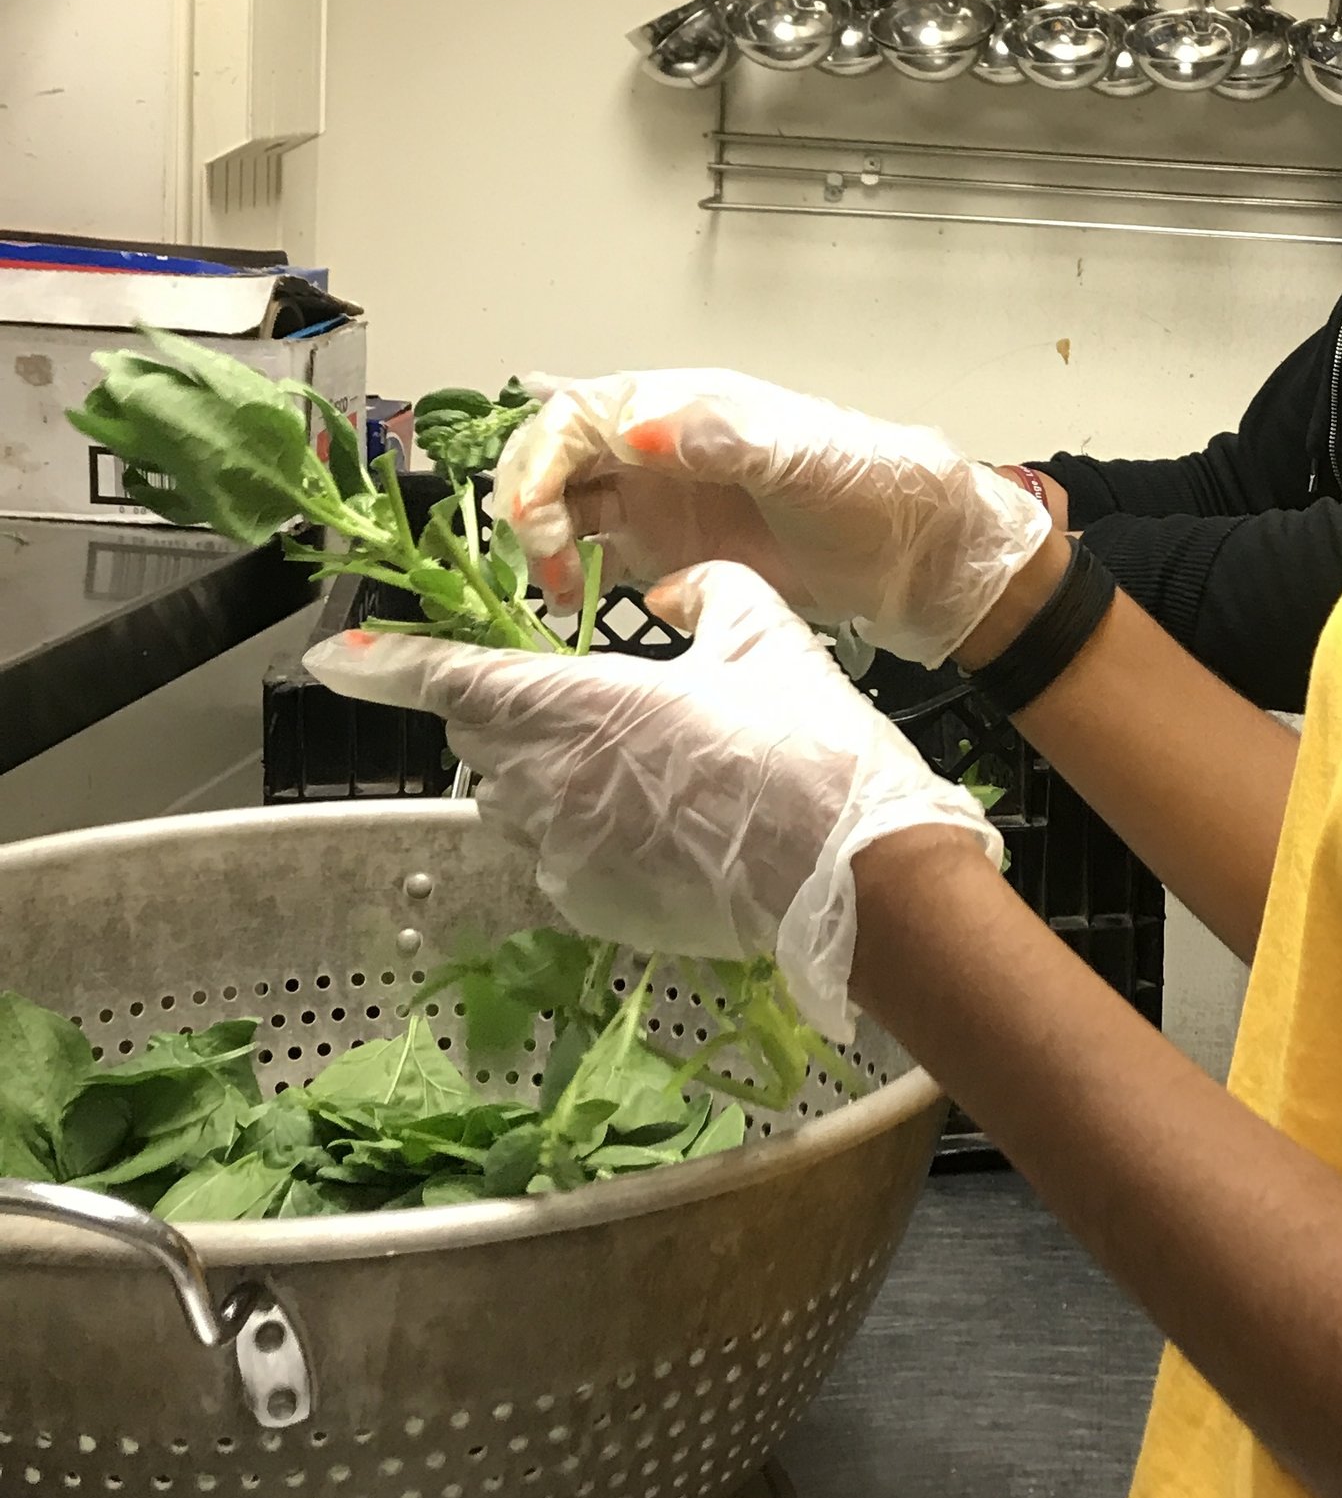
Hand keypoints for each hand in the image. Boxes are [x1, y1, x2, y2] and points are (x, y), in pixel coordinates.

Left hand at [304, 560, 1002, 1036]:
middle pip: (484, 737)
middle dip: (512, 710)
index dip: (381, 664)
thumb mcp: (764, 633)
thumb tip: (673, 592)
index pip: (448, 676)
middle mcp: (545, 784)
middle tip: (593, 699)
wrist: (854, 877)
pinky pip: (556, 854)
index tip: (330, 657)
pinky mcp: (589, 905)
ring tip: (642, 764)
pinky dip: (587, 829)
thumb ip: (705, 593)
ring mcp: (562, 855)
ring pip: (516, 800)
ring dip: (550, 772)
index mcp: (573, 704)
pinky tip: (665, 821)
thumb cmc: (810, 746)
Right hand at [493, 369, 1050, 664]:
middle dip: (529, 499)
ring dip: (543, 539)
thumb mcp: (802, 458)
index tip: (534, 513)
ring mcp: (660, 500)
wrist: (915, 556)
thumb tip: (642, 429)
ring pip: (566, 505)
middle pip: (557, 457)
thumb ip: (721, 441)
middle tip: (540, 555)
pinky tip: (571, 599)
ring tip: (557, 585)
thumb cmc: (872, 488)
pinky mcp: (669, 551)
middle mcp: (660, 449)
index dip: (543, 457)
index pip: (580, 415)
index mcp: (684, 408)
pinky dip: (568, 572)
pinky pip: (594, 554)